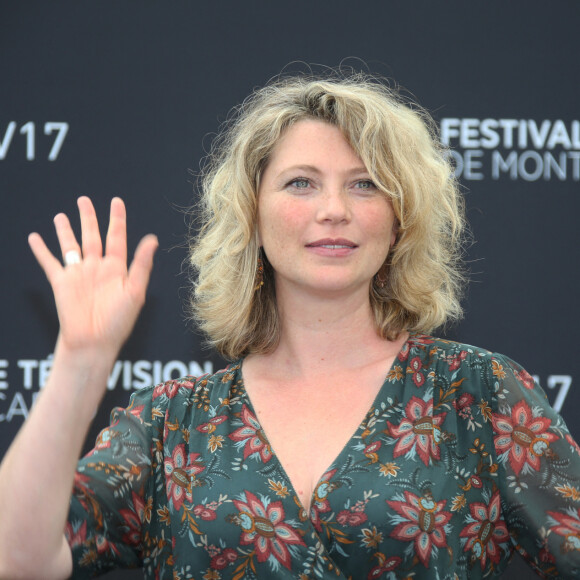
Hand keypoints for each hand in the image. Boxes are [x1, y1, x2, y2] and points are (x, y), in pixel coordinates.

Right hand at [28, 196, 157, 356]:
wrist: (94, 342)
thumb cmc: (119, 322)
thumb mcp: (135, 291)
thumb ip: (142, 265)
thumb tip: (153, 240)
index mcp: (117, 269)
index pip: (117, 237)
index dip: (117, 219)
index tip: (116, 202)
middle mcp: (97, 268)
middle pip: (92, 236)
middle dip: (88, 218)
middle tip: (84, 200)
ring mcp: (78, 274)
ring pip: (70, 245)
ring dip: (65, 230)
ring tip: (61, 215)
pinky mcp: (61, 282)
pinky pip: (49, 262)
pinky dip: (41, 250)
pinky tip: (35, 238)